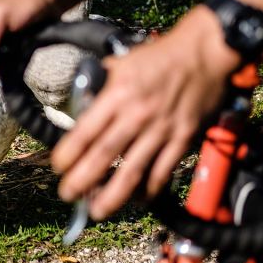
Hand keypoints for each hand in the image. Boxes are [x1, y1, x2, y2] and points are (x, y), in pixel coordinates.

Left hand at [51, 6, 241, 218]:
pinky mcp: (183, 138)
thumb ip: (100, 84)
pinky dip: (149, 189)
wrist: (204, 52)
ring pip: (133, 170)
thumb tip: (81, 103)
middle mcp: (138, 114)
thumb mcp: (122, 62)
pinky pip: (163, 170)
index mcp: (118, 93)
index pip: (86, 130)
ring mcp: (162, 129)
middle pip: (104, 154)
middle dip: (82, 180)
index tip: (58, 166)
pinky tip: (137, 199)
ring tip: (97, 210)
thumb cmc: (160, 55)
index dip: (69, 153)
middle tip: (67, 195)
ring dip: (113, 195)